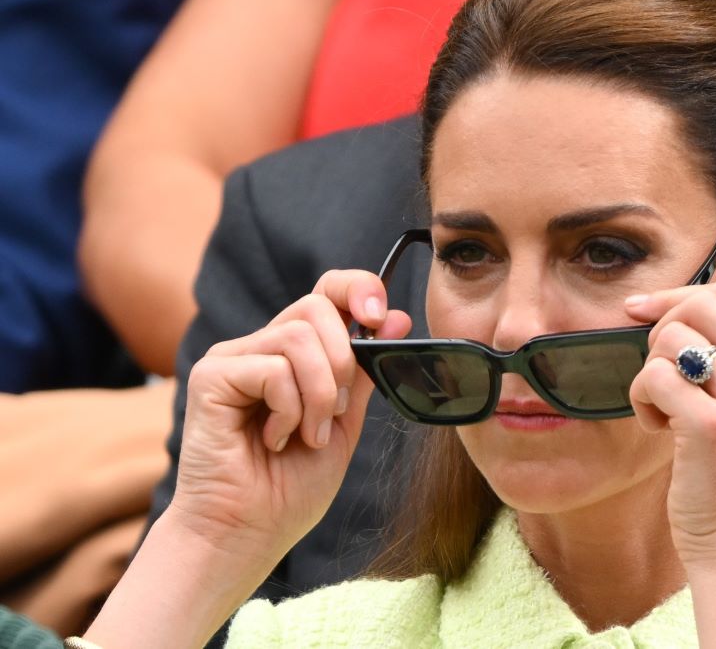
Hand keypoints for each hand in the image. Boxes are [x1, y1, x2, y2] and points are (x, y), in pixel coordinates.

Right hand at [168, 269, 410, 557]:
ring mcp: (232, 358)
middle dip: (343, 362)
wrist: (248, 534)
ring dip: (318, 395)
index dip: (357, 289)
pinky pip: (271, 368)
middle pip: (316, 307)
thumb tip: (397, 319)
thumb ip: (363, 373)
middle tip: (335, 413)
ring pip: (297, 337)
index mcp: (294, 354)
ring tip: (306, 435)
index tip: (381, 316)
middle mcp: (260, 346)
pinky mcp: (210, 376)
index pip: (326, 292)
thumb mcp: (344, 423)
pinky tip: (274, 440)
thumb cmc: (290, 487)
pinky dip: (288, 409)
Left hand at [626, 281, 715, 562]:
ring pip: (670, 339)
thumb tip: (673, 309)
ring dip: (650, 373)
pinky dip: (642, 400)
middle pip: (698, 304)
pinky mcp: (711, 425)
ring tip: (665, 412)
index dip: (676, 298)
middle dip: (662, 330)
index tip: (642, 312)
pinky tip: (660, 429)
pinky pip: (653, 376)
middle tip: (661, 375)